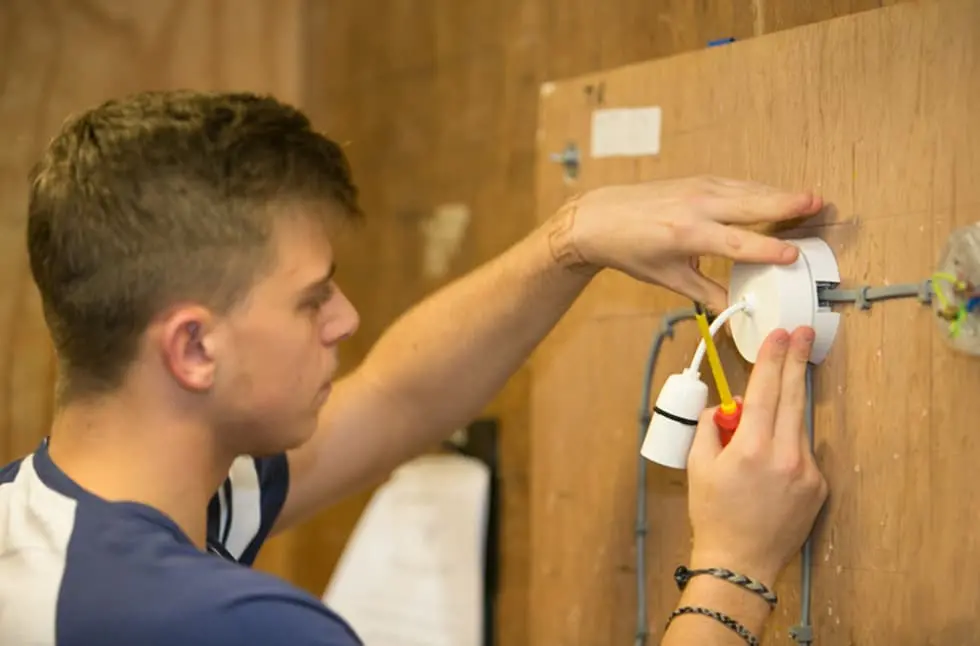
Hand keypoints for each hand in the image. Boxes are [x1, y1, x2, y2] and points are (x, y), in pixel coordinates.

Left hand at [555, 176, 822, 311]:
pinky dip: (758, 190)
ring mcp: (697, 188)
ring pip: (746, 190)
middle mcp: (696, 206)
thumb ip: (706, 293)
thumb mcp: (667, 278)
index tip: (792, 255)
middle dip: (785, 204)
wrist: (601, 218)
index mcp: (687, 234)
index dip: (766, 250)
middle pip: (749, 204)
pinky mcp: (698, 181)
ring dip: (778, 194)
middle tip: (818, 203)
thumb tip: (736, 311)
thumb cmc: (631, 249)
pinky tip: (776, 194)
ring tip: (809, 198)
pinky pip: (736, 185)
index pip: (736, 243)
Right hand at [685, 326, 828, 586]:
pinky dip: (786, 446)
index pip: (766, 390)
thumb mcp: (698, 466)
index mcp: (753, 448)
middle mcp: (786, 457)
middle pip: (793, 397)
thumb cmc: (714, 514)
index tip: (779, 335)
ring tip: (760, 423)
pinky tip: (767, 466)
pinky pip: (801, 452)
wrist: (740, 562)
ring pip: (797, 425)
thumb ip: (711, 426)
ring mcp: (807, 472)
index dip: (771, 359)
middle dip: (796, 361)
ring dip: (785, 411)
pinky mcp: (818, 487)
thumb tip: (728, 405)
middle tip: (804, 333)